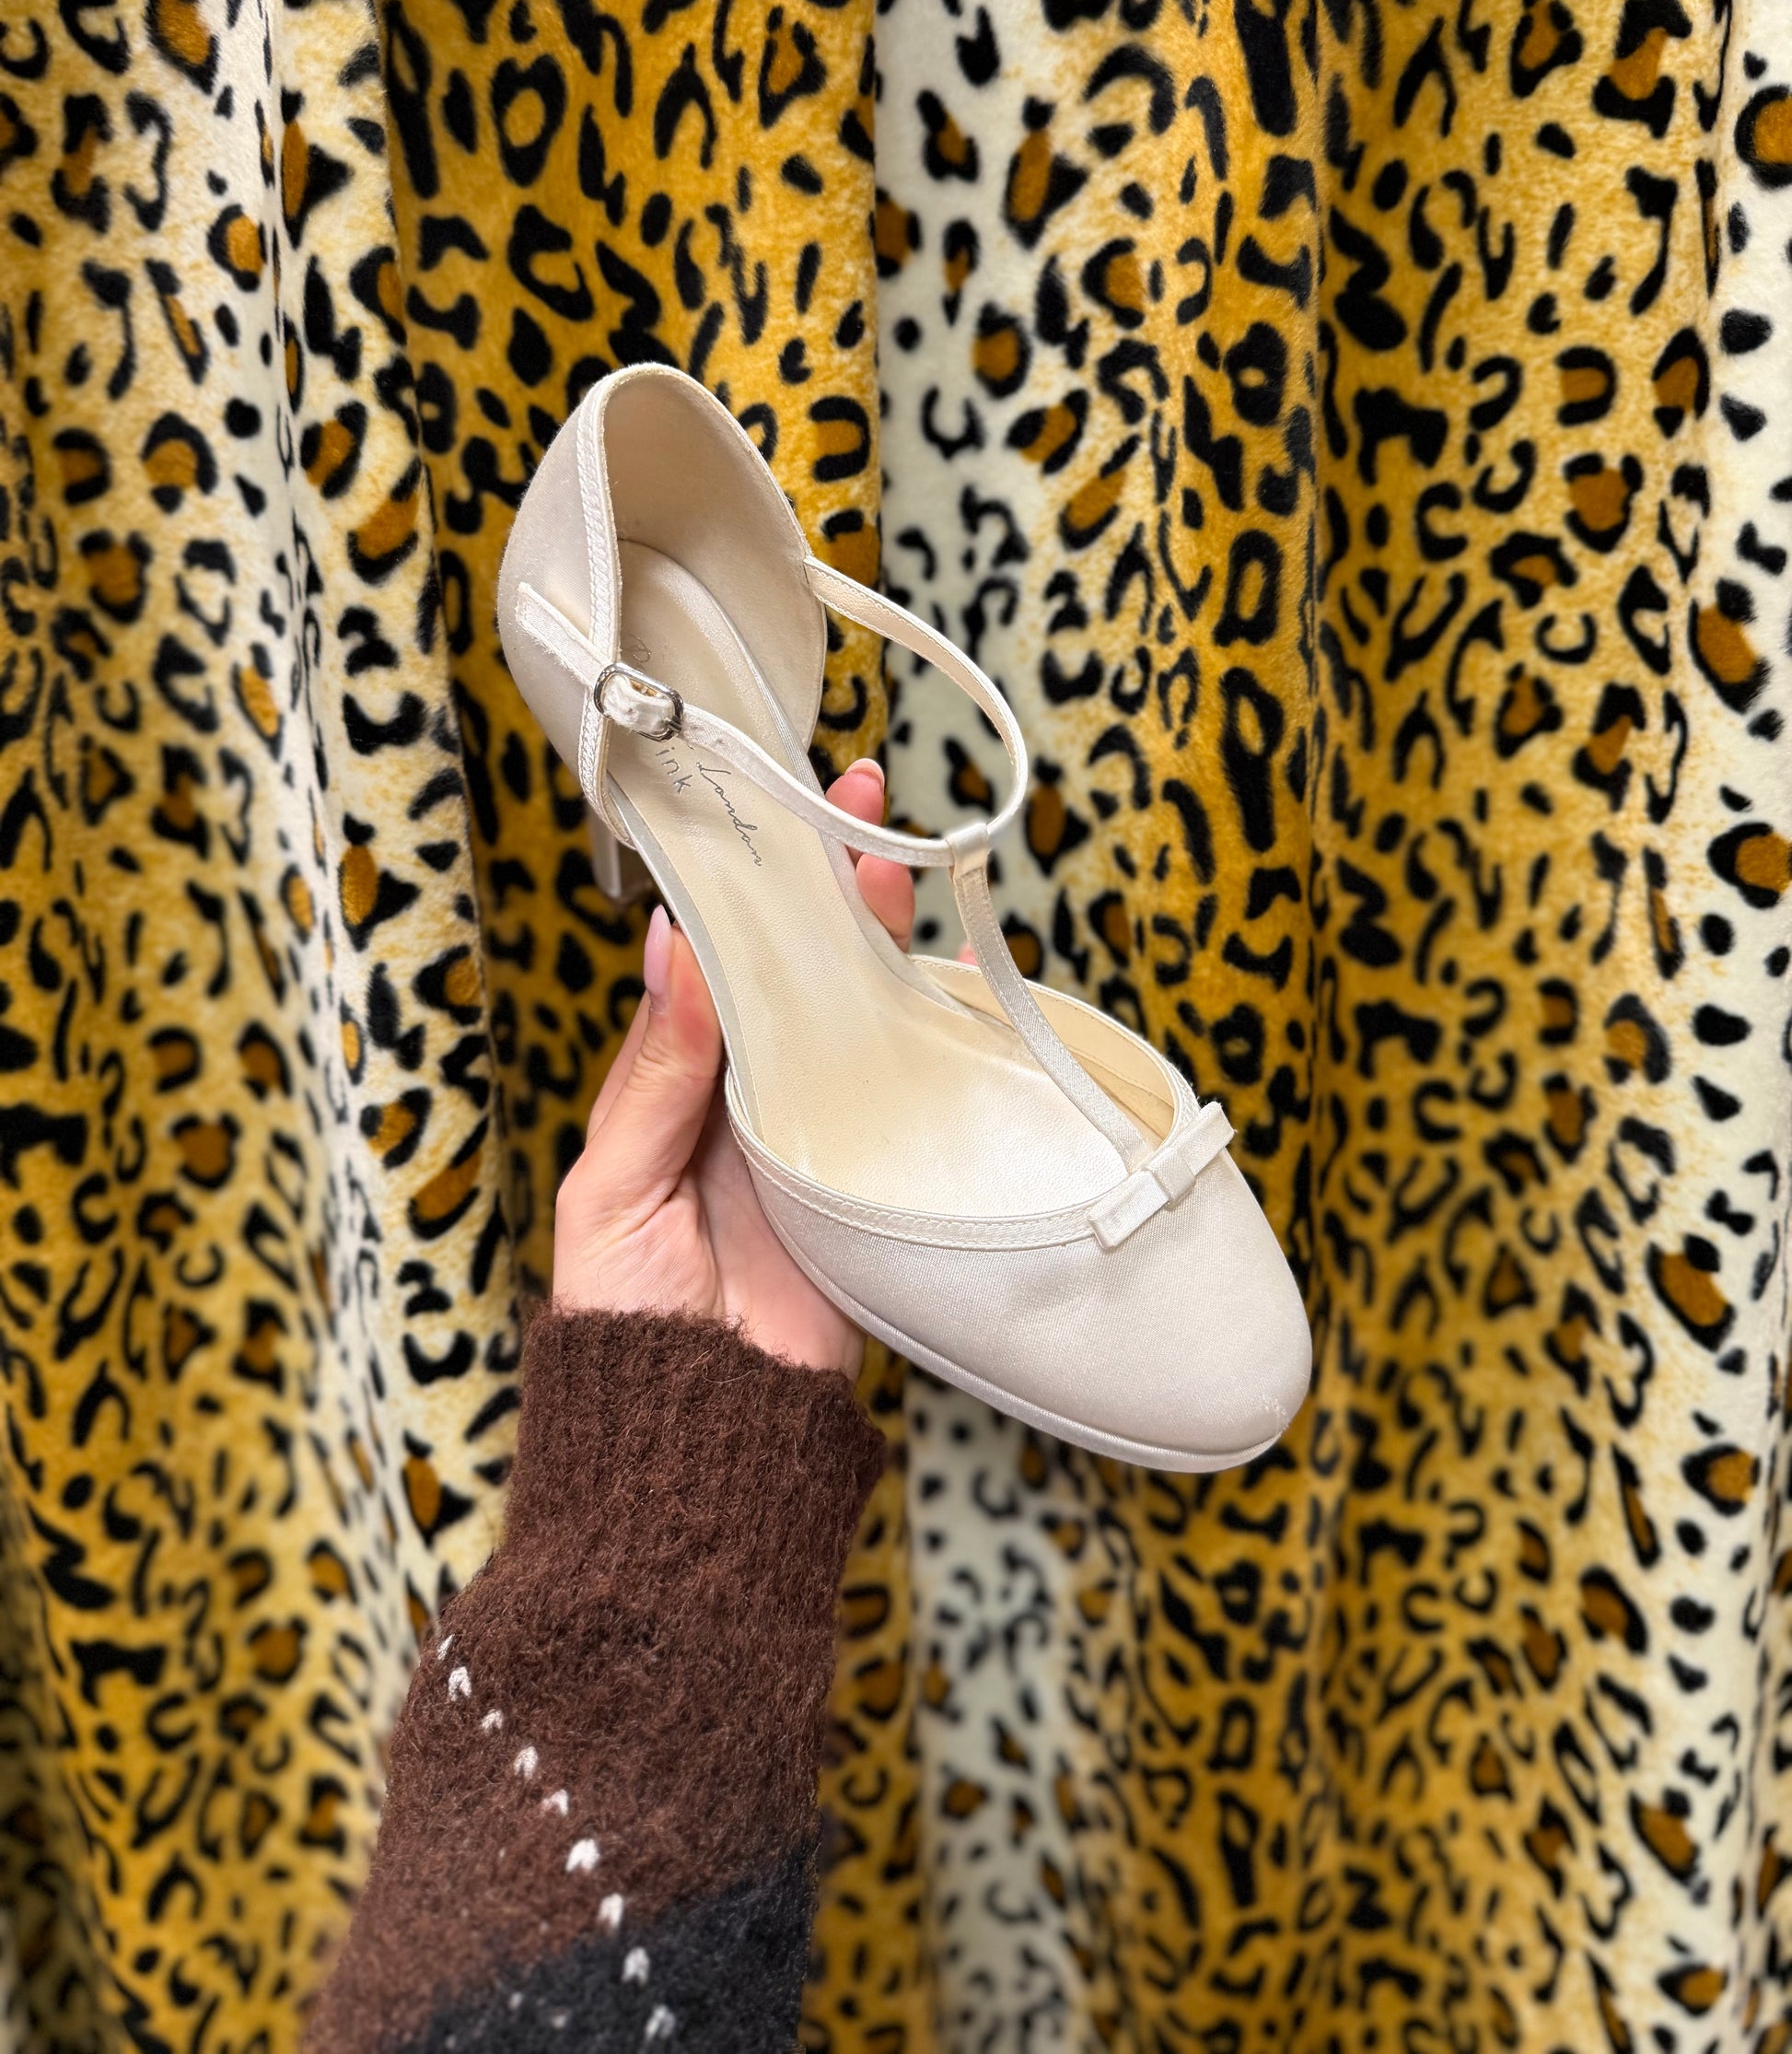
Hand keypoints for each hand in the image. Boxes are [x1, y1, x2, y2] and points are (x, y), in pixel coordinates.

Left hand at [552, 759, 915, 1375]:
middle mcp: (745, 1099)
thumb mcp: (612, 1189)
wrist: (704, 1447)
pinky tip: (930, 967)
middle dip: (819, 889)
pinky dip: (917, 1031)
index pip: (710, 969)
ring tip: (887, 855)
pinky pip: (898, 1090)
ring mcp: (814, 1133)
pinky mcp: (871, 1177)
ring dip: (870, 938)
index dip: (737, 893)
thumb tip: (675, 952)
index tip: (758, 817)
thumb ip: (657, 1074)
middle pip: (792, 974)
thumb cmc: (627, 1323)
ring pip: (849, 1014)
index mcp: (669, 1092)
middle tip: (847, 800)